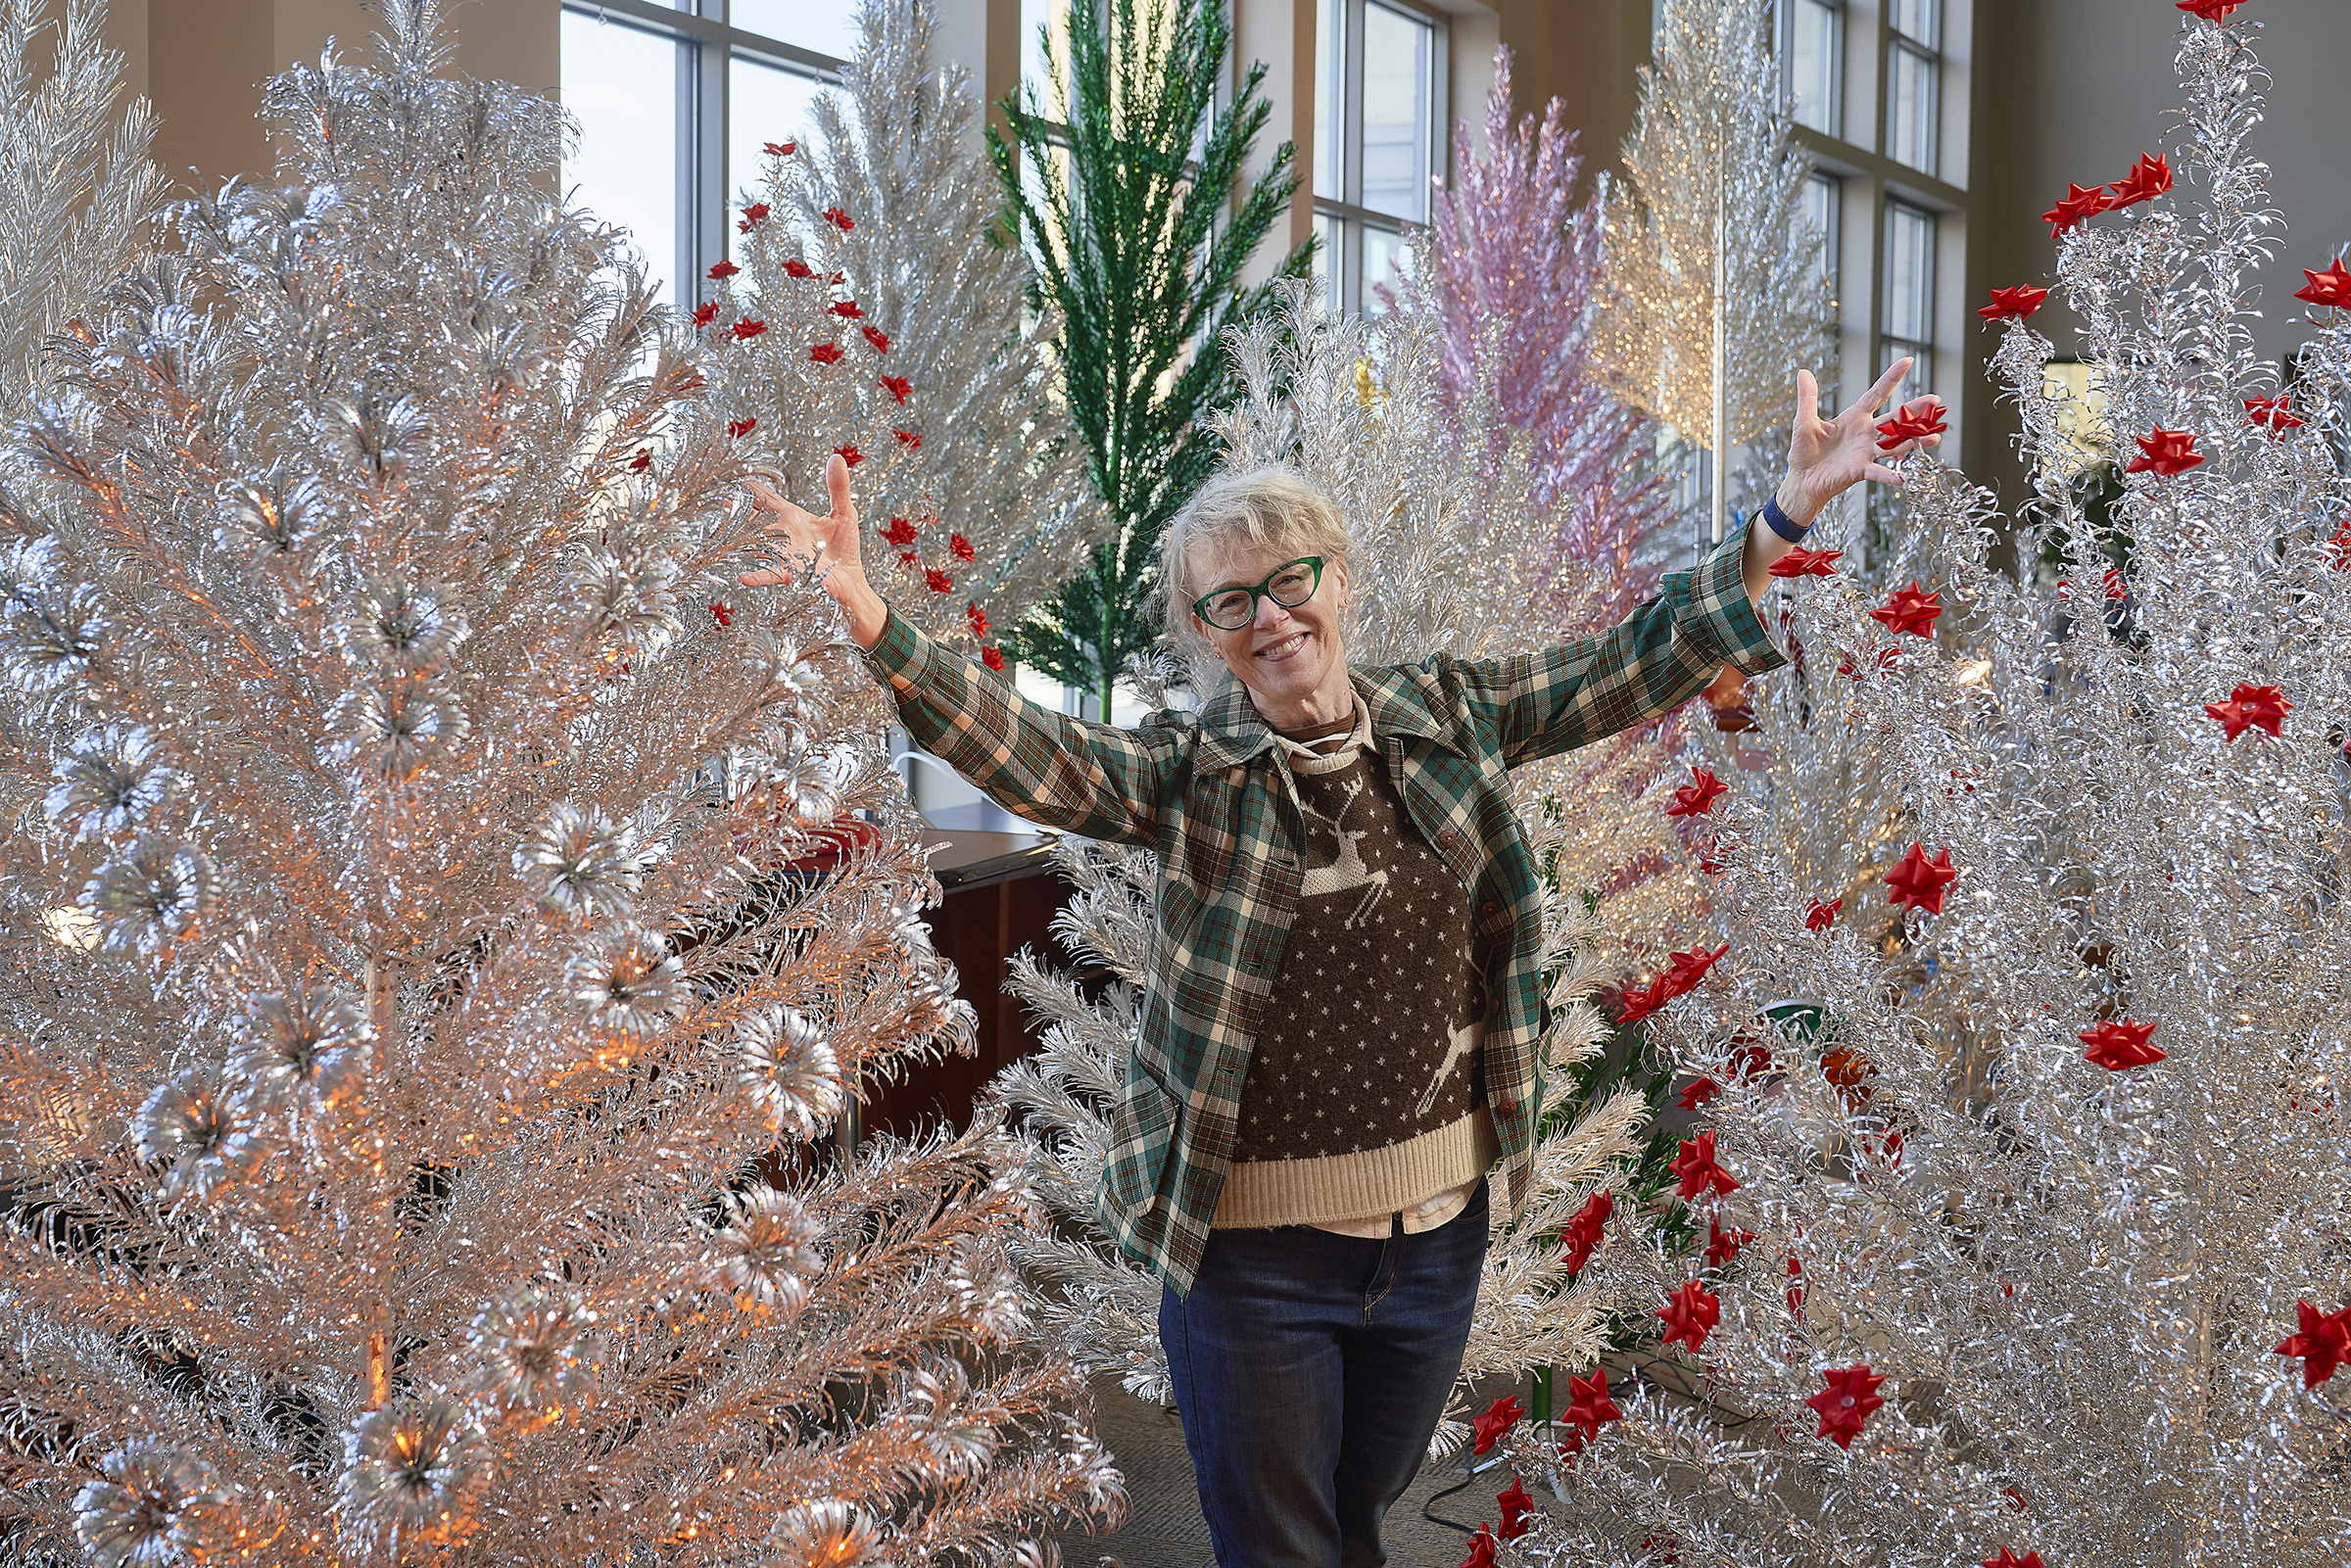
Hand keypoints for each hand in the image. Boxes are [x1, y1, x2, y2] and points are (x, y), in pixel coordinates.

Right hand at [740, 453, 887, 645]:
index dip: (750, 486)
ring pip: (756, 543)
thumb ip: (838, 486)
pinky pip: (771, 574)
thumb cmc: (845, 548)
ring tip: (721, 532)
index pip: (767, 497)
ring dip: (740, 539)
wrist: (850, 579)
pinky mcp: (791, 573)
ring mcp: (784, 553)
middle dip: (735, 509)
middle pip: (753, 518)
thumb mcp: (844, 512)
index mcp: (792, 517)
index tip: (733, 474)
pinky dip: (757, 576)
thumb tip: (836, 457)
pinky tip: (743, 577)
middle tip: (718, 498)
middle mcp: (783, 533)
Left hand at [1775, 359, 1944, 528]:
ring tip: (1936, 436)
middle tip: (1935, 400)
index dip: (1892, 377)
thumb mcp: (1805, 421)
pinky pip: (1878, 472)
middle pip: (1895, 418)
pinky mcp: (1860, 470)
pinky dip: (1889, 476)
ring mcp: (1866, 452)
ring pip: (1895, 444)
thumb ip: (1808, 397)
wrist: (1802, 480)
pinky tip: (1903, 477)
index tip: (1908, 361)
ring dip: (1915, 441)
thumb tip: (1803, 372)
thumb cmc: (1804, 451)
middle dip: (1915, 409)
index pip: (1877, 393)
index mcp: (1854, 418)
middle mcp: (1865, 433)